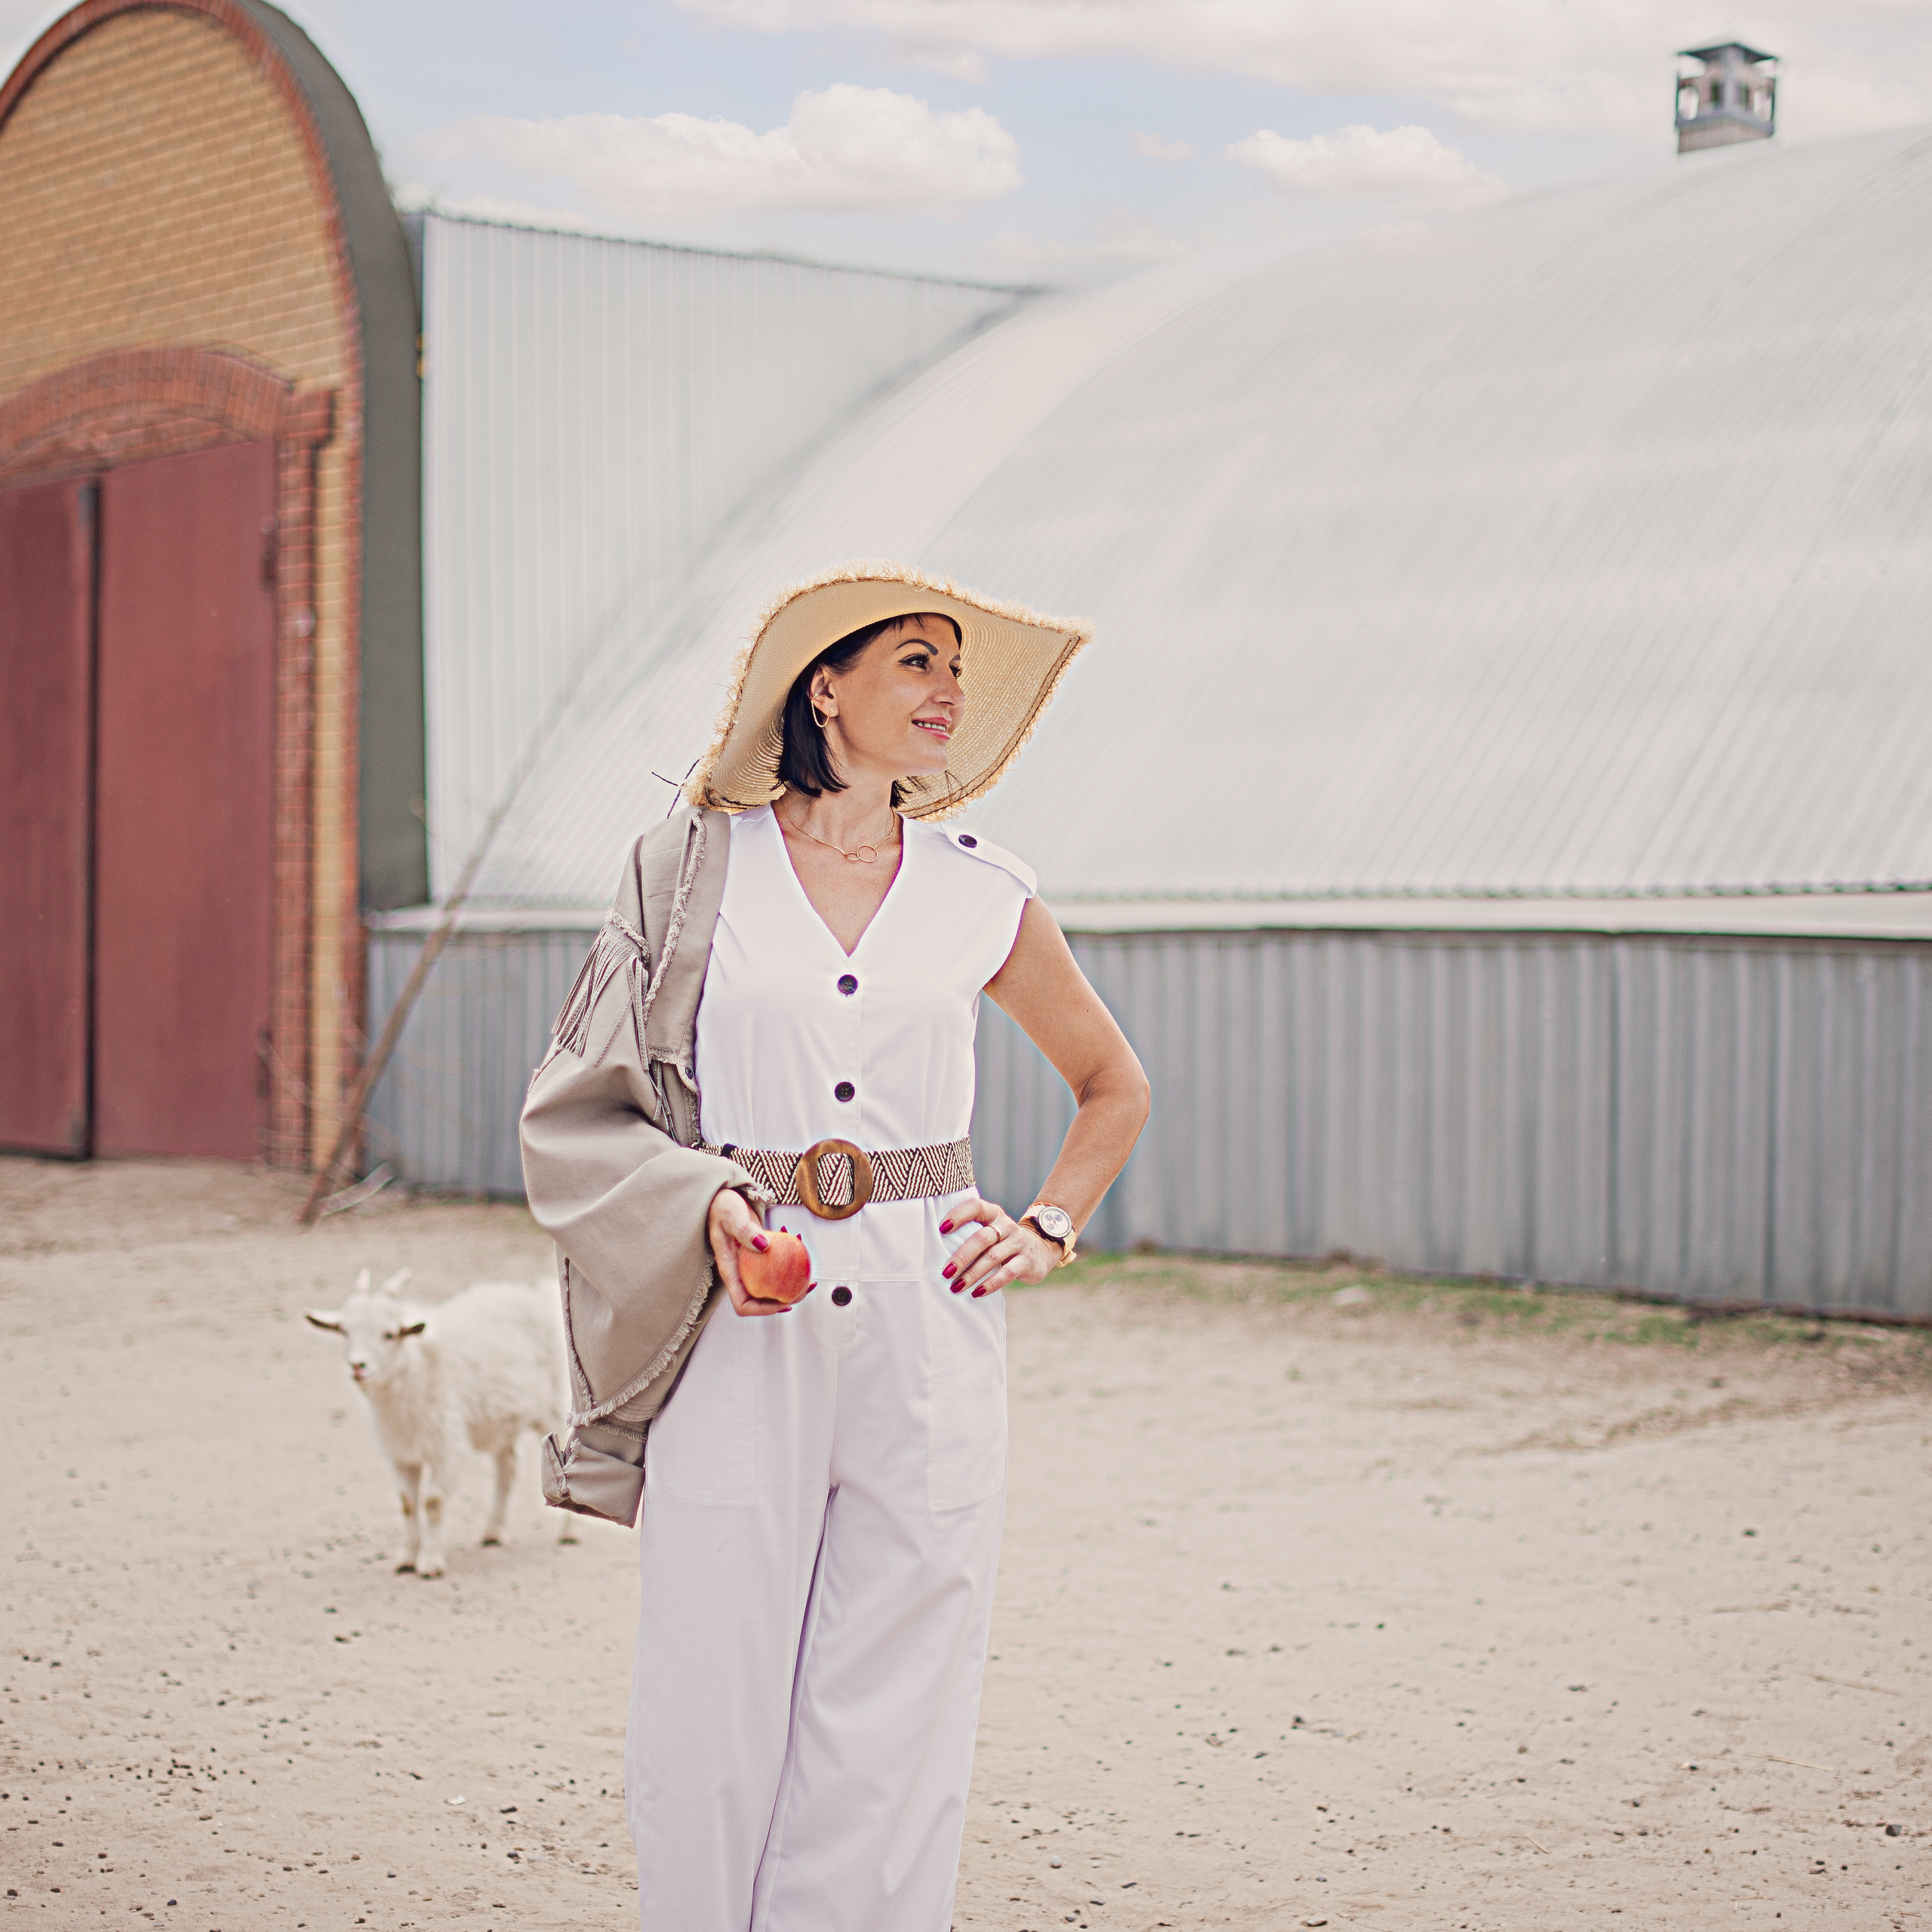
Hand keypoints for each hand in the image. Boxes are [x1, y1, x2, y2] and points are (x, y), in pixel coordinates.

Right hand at [708, 1188, 804, 1316]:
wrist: (724, 1200)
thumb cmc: (723, 1208)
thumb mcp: (732, 1217)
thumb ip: (745, 1231)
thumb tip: (764, 1246)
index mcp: (729, 1272)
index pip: (742, 1304)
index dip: (762, 1310)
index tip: (782, 1302)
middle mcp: (740, 1274)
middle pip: (761, 1300)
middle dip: (784, 1300)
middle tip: (804, 1289)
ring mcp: (750, 1268)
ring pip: (772, 1286)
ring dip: (792, 1286)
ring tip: (810, 1279)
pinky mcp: (760, 1258)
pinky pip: (777, 1268)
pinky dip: (791, 1264)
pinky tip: (803, 1251)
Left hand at [938, 1197, 1060, 1297]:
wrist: (1039, 1249)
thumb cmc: (1000, 1242)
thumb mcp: (989, 1232)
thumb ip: (969, 1234)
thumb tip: (933, 1252)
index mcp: (993, 1213)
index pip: (975, 1207)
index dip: (958, 1215)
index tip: (941, 1229)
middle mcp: (1006, 1225)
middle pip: (982, 1238)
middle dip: (962, 1256)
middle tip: (946, 1272)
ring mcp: (1018, 1242)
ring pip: (993, 1257)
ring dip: (972, 1273)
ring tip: (956, 1287)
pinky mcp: (1027, 1260)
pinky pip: (1008, 1272)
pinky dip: (991, 1284)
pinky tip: (977, 1293)